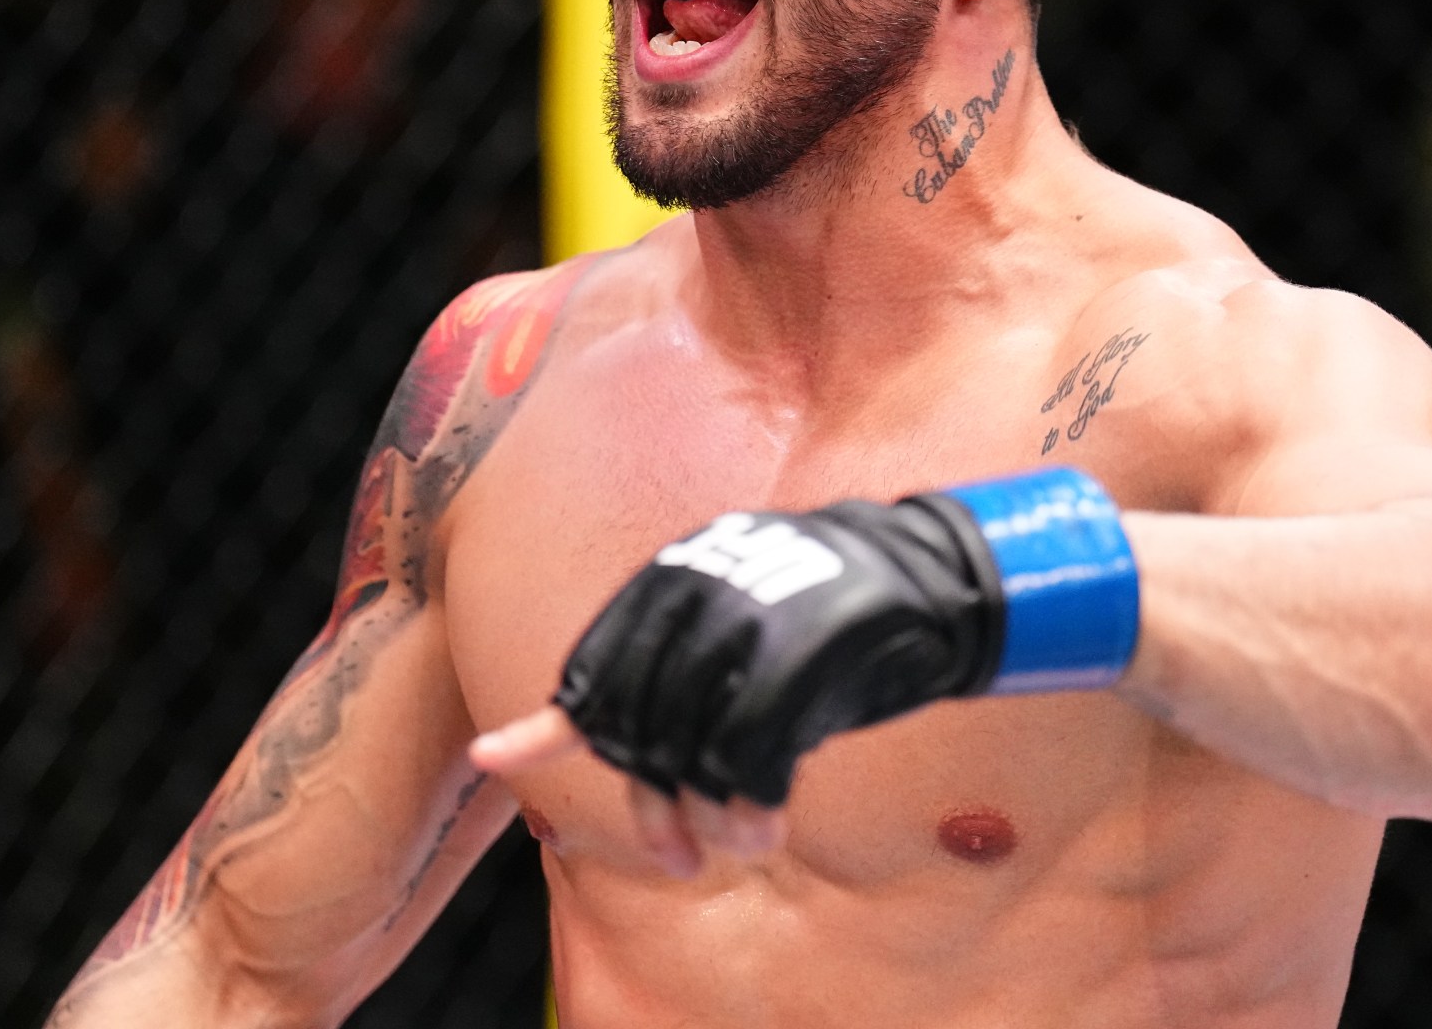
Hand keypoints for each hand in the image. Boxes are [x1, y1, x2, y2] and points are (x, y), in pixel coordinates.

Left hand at [472, 471, 1136, 879]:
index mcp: (674, 575)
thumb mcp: (727, 630)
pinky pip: (747, 760)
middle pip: (638, 723)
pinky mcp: (799, 659)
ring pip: (690, 750)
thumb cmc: (823, 617)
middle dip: (650, 803)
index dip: (560, 731)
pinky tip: (768, 824)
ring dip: (708, 816)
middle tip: (678, 856)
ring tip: (739, 841)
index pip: (592, 668)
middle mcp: (701, 592)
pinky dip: (750, 806)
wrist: (933, 584)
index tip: (520, 766)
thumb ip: (643, 675)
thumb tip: (499, 750)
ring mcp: (750, 622)